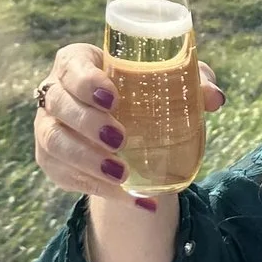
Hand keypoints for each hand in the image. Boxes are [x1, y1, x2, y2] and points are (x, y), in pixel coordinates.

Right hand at [32, 44, 224, 215]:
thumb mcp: (169, 82)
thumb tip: (214, 98)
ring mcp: (48, 128)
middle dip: (88, 123)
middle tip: (121, 139)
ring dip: (87, 160)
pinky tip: (129, 197)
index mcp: (77, 63)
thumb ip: (193, 82)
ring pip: (54, 143)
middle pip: (59, 104)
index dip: (85, 80)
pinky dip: (98, 189)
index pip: (71, 65)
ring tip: (122, 174)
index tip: (112, 97)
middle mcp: (54, 93)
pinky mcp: (51, 161)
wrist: (125, 132)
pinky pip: (64, 176)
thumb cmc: (143, 93)